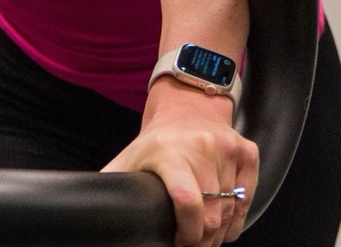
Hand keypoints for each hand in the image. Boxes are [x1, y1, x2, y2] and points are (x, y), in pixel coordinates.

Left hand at [102, 80, 257, 246]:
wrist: (186, 108)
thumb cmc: (155, 143)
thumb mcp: (129, 161)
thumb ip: (112, 185)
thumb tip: (92, 210)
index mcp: (169, 152)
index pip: (187, 201)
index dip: (187, 232)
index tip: (180, 242)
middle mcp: (201, 147)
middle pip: (212, 213)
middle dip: (202, 238)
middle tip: (191, 243)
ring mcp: (227, 148)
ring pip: (231, 209)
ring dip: (220, 231)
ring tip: (204, 234)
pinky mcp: (247, 151)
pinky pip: (248, 197)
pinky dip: (238, 217)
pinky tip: (224, 221)